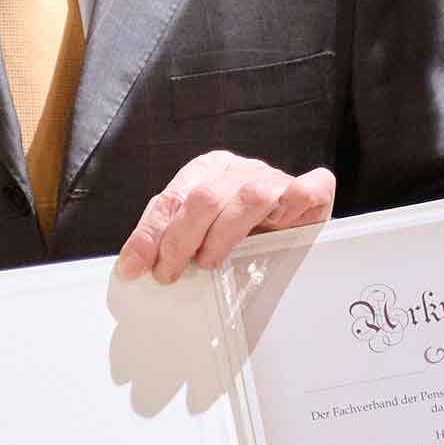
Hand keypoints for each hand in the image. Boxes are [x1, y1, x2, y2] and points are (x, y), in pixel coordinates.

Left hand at [115, 151, 336, 282]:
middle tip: (170, 273)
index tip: (135, 267)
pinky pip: (306, 190)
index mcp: (206, 172)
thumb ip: (168, 237)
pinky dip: (295, 204)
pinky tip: (283, 224)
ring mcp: (274, 179)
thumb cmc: (241, 228)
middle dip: (179, 241)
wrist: (295, 217)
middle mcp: (237, 170)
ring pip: (248, 198)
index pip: (171, 199)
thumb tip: (132, 264)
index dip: (150, 234)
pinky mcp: (311, 190)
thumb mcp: (198, 229)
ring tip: (210, 261)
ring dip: (223, 235)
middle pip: (203, 199)